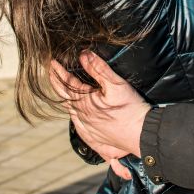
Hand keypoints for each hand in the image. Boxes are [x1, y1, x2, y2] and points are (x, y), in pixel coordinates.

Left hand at [50, 52, 150, 170]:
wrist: (142, 134)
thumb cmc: (131, 108)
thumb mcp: (116, 84)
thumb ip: (98, 69)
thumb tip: (83, 55)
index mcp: (85, 102)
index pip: (68, 82)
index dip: (59, 71)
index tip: (52, 61)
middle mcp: (82, 116)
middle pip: (65, 97)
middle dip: (57, 83)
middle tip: (51, 73)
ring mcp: (88, 128)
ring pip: (70, 111)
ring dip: (64, 98)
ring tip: (60, 90)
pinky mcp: (94, 138)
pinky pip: (77, 126)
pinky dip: (72, 116)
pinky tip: (74, 114)